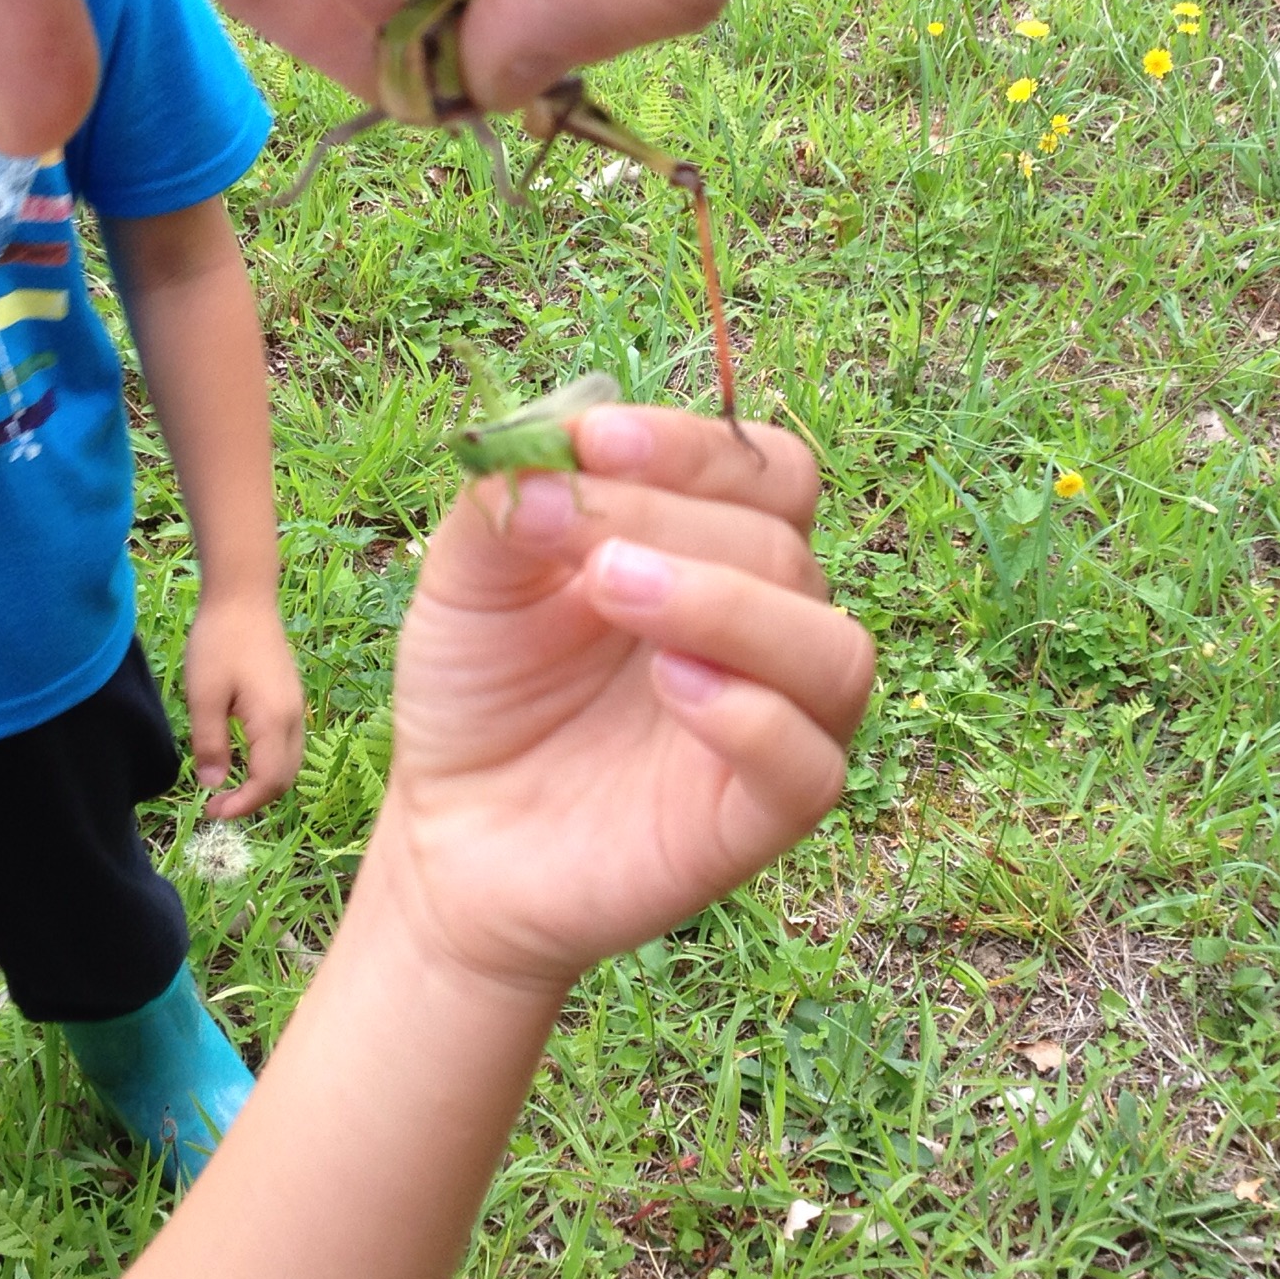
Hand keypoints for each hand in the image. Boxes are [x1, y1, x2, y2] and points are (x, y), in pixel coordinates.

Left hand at [185, 590, 305, 819]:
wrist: (244, 596)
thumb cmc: (220, 643)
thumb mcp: (204, 696)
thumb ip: (210, 743)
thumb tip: (214, 785)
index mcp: (274, 721)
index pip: (268, 782)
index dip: (242, 805)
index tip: (211, 811)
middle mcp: (294, 718)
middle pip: (285, 778)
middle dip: (254, 800)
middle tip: (216, 805)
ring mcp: (296, 707)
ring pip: (290, 762)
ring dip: (263, 783)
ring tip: (228, 786)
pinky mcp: (290, 697)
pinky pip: (288, 744)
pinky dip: (269, 763)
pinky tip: (242, 757)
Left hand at [364, 407, 874, 996]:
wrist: (448, 836)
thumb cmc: (480, 694)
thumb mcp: (470, 578)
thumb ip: (508, 501)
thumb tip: (554, 445)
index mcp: (714, 550)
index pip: (763, 470)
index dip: (692, 447)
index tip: (595, 441)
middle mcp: (763, 627)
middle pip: (783, 545)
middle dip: (672, 521)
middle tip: (577, 545)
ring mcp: (773, 723)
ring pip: (831, 649)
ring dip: (729, 604)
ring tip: (616, 589)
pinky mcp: (757, 817)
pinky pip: (810, 764)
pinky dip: (754, 717)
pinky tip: (670, 686)